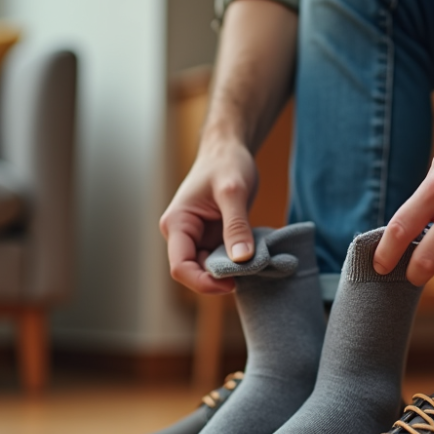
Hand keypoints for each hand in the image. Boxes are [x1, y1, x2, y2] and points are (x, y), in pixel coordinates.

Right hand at [159, 137, 258, 293]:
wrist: (229, 150)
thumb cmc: (226, 163)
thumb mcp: (234, 192)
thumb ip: (237, 225)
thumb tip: (242, 260)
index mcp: (176, 224)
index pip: (181, 268)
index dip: (203, 282)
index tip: (232, 283)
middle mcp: (182, 235)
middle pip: (195, 273)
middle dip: (220, 278)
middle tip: (252, 272)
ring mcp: (197, 238)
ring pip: (210, 269)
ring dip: (231, 272)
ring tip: (256, 262)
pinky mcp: (212, 239)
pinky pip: (222, 260)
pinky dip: (238, 263)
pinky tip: (255, 256)